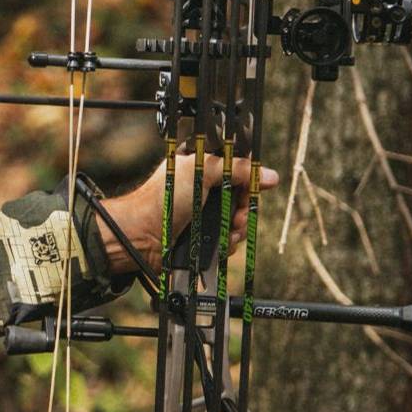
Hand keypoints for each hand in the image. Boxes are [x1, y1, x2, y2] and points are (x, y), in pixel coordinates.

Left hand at [103, 153, 279, 272]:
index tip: (251, 188)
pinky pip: (227, 240)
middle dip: (244, 207)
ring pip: (237, 220)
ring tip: (228, 230)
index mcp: (201, 168)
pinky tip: (220, 242)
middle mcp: (205, 190)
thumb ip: (235, 169)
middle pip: (242, 197)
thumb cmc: (165, 197)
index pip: (237, 170)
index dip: (247, 180)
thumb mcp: (201, 171)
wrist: (143, 234)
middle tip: (239, 214)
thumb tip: (268, 175)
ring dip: (237, 227)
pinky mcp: (204, 238)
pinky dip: (228, 242)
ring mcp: (204, 215)